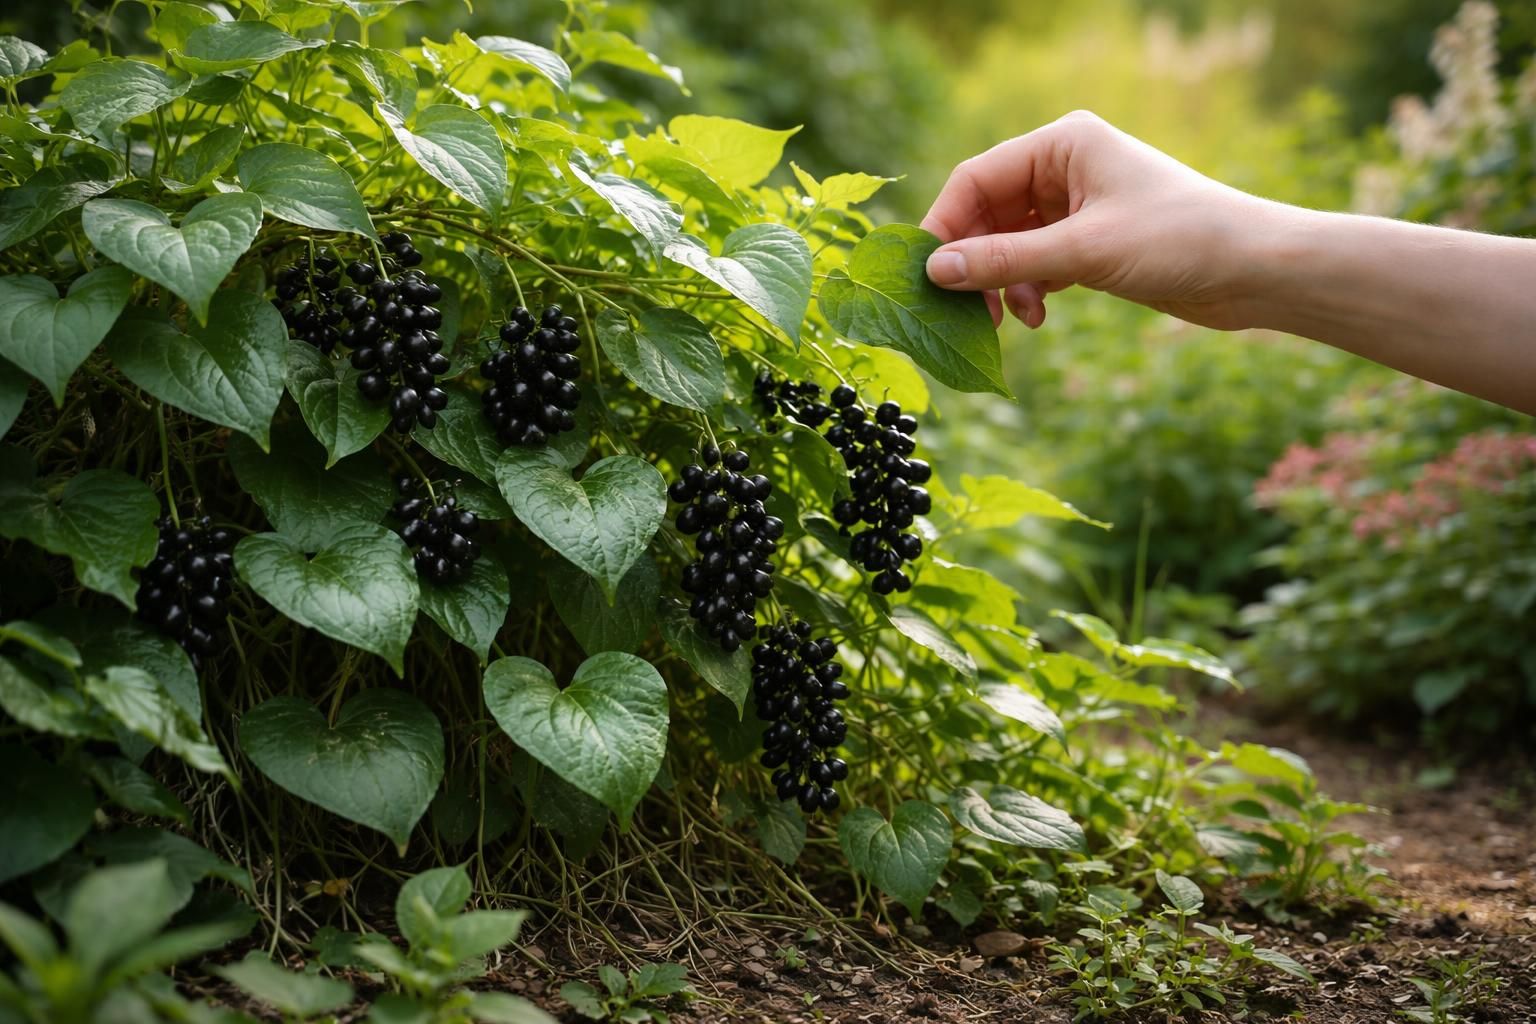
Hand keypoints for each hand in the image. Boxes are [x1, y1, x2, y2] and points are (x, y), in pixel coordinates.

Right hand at [921, 110, 1270, 330]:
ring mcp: (1077, 205)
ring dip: (1001, 282)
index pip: (976, 178)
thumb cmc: (1178, 240)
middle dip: (973, 262)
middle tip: (963, 310)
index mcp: (1062, 143)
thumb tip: (935, 271)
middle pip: (987, 213)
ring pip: (1009, 243)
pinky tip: (1038, 316)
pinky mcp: (1090, 241)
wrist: (1254, 270)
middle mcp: (1065, 167)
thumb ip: (1004, 260)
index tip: (925, 275)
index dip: (944, 225)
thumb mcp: (1083, 251)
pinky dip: (1027, 289)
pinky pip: (1034, 262)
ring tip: (1009, 320)